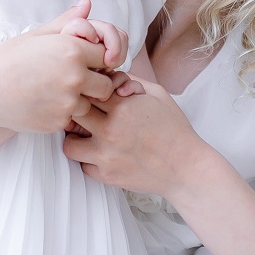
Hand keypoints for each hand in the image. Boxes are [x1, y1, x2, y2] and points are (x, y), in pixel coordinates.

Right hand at [0, 5, 117, 135]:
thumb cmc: (8, 59)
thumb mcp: (38, 35)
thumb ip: (68, 21)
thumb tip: (87, 4)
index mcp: (73, 49)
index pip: (108, 55)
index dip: (97, 60)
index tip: (81, 62)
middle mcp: (74, 76)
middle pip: (106, 86)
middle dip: (94, 84)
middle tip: (72, 81)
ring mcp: (67, 101)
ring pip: (90, 105)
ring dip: (78, 101)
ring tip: (52, 92)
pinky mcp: (58, 122)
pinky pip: (72, 119)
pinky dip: (61, 114)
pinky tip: (42, 104)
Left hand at [62, 79, 203, 197]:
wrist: (185, 168)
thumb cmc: (174, 129)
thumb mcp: (157, 95)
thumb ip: (130, 81)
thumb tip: (108, 77)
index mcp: (122, 107)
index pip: (87, 90)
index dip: (89, 91)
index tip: (95, 96)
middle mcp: (110, 131)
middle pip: (73, 113)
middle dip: (77, 111)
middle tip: (86, 114)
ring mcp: (106, 156)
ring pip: (69, 144)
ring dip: (76, 139)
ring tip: (89, 137)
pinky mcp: (106, 176)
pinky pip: (83, 166)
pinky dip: (89, 160)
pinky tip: (102, 154)